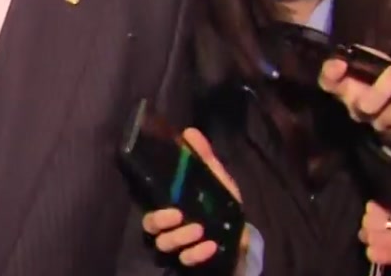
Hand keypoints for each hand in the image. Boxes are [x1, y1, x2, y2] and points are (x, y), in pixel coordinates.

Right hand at [143, 128, 248, 274]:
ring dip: (180, 237)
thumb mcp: (216, 178)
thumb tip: (189, 131)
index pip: (150, 206)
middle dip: (160, 221)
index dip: (151, 204)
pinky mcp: (193, 260)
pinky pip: (188, 260)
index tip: (165, 196)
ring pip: (164, 245)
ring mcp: (180, 246)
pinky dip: (197, 253)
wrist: (240, 234)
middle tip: (177, 215)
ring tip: (199, 229)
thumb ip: (204, 157)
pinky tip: (210, 245)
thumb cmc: (221, 203)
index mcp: (171, 207)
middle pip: (149, 227)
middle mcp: (169, 228)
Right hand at [318, 57, 390, 148]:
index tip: (340, 62)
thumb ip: (357, 59)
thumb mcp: (363, 66)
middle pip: (369, 105)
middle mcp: (360, 111)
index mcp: (344, 91)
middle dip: (384, 88)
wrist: (390, 111)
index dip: (332, 75)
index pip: (329, 84)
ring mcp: (384, 124)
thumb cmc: (374, 80)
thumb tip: (346, 58)